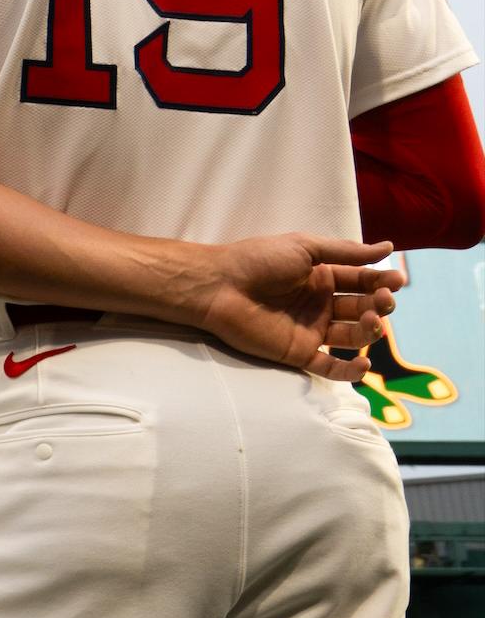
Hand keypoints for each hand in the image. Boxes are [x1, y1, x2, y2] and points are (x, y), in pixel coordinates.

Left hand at [179, 234, 400, 380]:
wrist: (219, 286)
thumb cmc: (258, 260)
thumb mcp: (304, 248)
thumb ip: (346, 252)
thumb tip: (387, 247)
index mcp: (322, 278)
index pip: (362, 282)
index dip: (382, 282)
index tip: (398, 279)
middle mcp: (320, 305)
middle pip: (362, 309)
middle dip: (379, 305)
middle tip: (383, 300)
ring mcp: (311, 330)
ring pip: (353, 337)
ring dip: (369, 331)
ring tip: (370, 320)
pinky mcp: (298, 353)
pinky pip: (331, 368)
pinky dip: (351, 371)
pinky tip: (364, 362)